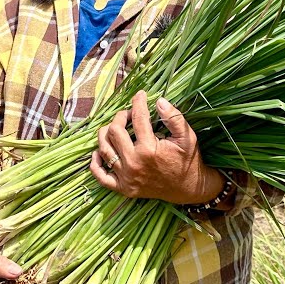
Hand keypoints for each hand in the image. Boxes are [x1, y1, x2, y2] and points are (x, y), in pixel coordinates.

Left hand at [90, 90, 222, 205]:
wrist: (188, 188)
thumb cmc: (188, 160)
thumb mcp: (187, 137)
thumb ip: (174, 118)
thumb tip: (159, 100)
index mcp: (149, 149)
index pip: (137, 118)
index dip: (138, 102)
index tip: (140, 95)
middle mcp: (133, 163)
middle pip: (114, 131)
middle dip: (120, 116)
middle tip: (129, 114)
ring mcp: (126, 177)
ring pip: (104, 149)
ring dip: (105, 134)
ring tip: (115, 128)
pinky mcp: (123, 188)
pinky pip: (100, 177)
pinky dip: (96, 163)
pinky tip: (99, 152)